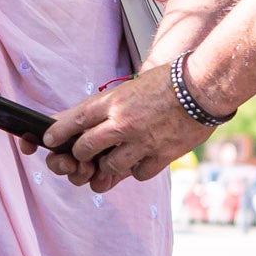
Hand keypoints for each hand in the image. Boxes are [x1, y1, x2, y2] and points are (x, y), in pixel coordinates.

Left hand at [42, 72, 206, 192]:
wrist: (206, 86)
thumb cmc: (171, 81)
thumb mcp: (134, 87)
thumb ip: (113, 105)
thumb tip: (89, 120)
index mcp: (114, 101)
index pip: (75, 120)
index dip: (58, 132)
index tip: (49, 140)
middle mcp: (123, 122)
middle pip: (85, 148)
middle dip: (80, 155)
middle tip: (82, 157)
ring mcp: (141, 141)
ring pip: (109, 166)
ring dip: (108, 167)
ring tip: (114, 161)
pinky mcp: (161, 155)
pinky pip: (138, 174)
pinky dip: (137, 170)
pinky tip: (142, 161)